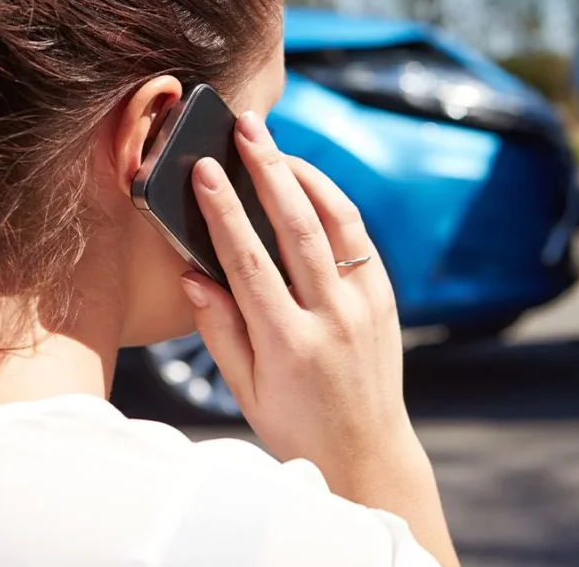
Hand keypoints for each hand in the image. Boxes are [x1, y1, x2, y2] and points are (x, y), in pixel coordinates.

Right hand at [177, 111, 416, 487]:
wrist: (367, 450)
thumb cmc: (296, 424)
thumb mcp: (245, 390)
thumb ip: (219, 330)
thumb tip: (192, 273)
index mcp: (289, 344)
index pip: (250, 262)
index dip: (224, 211)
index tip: (204, 170)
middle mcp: (333, 318)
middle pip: (298, 227)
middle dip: (268, 169)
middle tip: (247, 128)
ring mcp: (366, 305)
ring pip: (338, 222)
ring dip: (305, 175)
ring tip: (275, 145)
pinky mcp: (385, 298)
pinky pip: (358, 238)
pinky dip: (333, 204)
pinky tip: (308, 183)